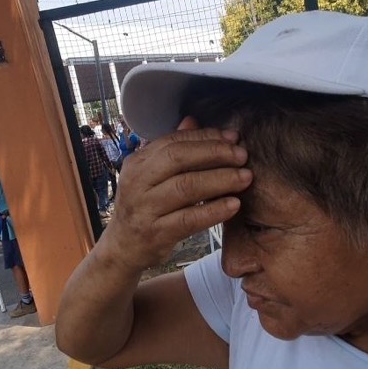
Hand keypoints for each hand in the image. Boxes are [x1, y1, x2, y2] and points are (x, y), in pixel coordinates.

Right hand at [96, 117, 251, 272]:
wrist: (122, 247)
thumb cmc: (143, 207)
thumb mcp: (149, 176)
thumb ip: (170, 150)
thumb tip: (192, 120)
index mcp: (137, 163)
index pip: (173, 141)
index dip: (206, 137)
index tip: (232, 138)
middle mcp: (137, 182)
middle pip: (178, 158)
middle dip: (215, 153)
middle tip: (242, 156)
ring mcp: (145, 208)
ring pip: (186, 187)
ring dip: (220, 180)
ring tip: (244, 178)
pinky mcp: (156, 233)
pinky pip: (189, 219)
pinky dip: (214, 210)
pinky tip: (234, 205)